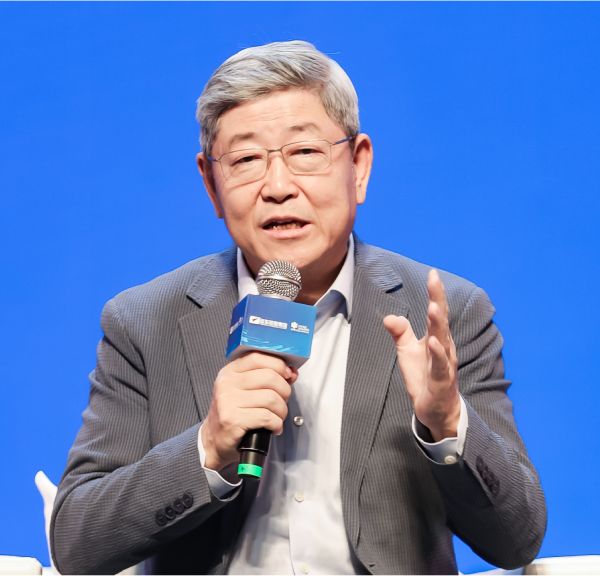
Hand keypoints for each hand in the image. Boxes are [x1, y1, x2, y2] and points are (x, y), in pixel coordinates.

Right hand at [201, 352, 296, 470]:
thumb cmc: (233, 414)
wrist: (214, 440)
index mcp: (230, 372)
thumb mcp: (245, 390)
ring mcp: (228, 401)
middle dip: (285, 391)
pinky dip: (276, 424)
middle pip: (270, 377)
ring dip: (282, 411)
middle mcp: (227, 384)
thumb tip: (291, 372)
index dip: (278, 365)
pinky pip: (267, 417)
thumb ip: (266, 377)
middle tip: (282, 402)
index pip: (258, 358)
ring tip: (277, 417)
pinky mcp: (233, 420)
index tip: (287, 375)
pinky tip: (273, 427)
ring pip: (271, 398)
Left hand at [383, 269, 459, 440]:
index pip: (436, 312)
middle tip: (435, 280)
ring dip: (438, 324)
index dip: (435, 293)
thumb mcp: (408, 352)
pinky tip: (432, 342)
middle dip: (438, 299)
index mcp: (436, 337)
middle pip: (441, 320)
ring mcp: (445, 364)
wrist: (436, 409)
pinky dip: (437, 354)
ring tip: (433, 307)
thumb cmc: (424, 376)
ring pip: (442, 340)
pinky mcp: (441, 381)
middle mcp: (444, 347)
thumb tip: (388, 317)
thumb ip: (401, 333)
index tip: (433, 273)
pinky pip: (440, 366)